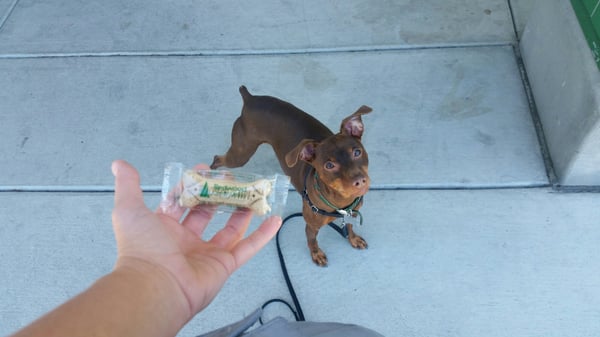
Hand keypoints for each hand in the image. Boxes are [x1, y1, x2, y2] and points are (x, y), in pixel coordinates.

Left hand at [111, 160, 281, 318]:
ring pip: (231, 229)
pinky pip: (248, 248)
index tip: (205, 168)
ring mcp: (207, 253)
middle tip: (232, 178)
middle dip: (220, 195)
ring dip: (243, 211)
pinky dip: (263, 235)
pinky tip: (274, 220)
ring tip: (254, 194)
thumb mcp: (129, 209)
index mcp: (164, 228)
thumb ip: (128, 185)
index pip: (182, 201)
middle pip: (208, 213)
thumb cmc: (142, 248)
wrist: (155, 285)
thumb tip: (119, 163)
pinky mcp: (225, 265)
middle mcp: (186, 240)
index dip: (192, 184)